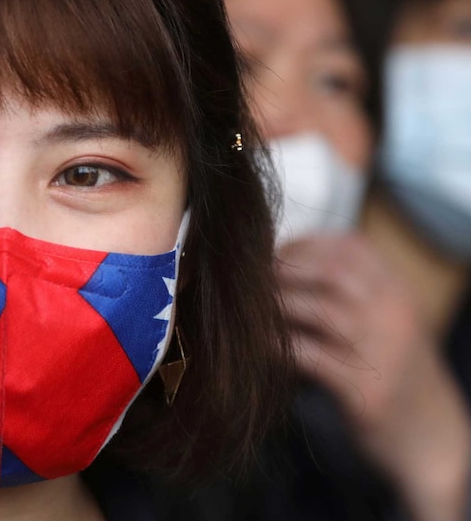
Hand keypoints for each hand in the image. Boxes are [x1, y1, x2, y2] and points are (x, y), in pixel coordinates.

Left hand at [278, 233, 470, 520]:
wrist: (431, 435)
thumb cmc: (393, 370)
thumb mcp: (386, 319)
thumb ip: (350, 289)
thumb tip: (285, 260)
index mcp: (398, 292)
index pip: (350, 246)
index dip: (304, 245)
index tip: (273, 253)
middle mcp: (395, 315)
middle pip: (333, 272)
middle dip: (286, 271)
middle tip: (252, 280)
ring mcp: (383, 352)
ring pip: (321, 311)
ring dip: (279, 307)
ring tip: (249, 309)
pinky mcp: (364, 390)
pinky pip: (311, 357)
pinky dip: (279, 347)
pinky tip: (258, 346)